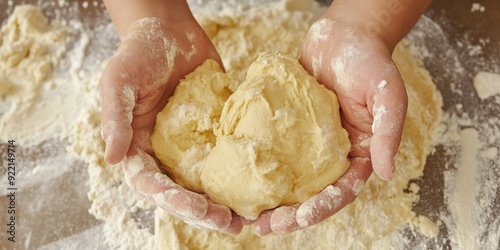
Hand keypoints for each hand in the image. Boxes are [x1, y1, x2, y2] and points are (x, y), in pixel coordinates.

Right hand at [100, 17, 242, 233]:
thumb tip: (112, 159)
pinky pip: (225, 157)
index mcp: (138, 146)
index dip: (172, 199)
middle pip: (181, 191)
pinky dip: (239, 174)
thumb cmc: (139, 53)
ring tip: (244, 219)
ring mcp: (190, 144)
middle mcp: (164, 151)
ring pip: (205, 182)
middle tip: (227, 222)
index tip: (195, 207)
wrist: (171, 31)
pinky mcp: (213, 132)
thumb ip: (115, 119)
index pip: (151, 183)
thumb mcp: (118, 81)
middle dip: (202, 210)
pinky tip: (257, 186)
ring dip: (221, 202)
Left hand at [251, 17, 407, 234]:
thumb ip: (388, 134)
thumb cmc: (371, 63)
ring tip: (249, 216)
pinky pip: (274, 151)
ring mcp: (308, 143)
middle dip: (290, 214)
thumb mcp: (389, 97)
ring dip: (272, 200)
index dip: (322, 207)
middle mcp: (332, 155)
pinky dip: (259, 167)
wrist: (344, 36)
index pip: (342, 191)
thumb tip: (387, 173)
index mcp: (358, 154)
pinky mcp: (288, 128)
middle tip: (265, 227)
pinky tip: (240, 177)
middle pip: (311, 193)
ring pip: (289, 179)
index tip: (299, 218)